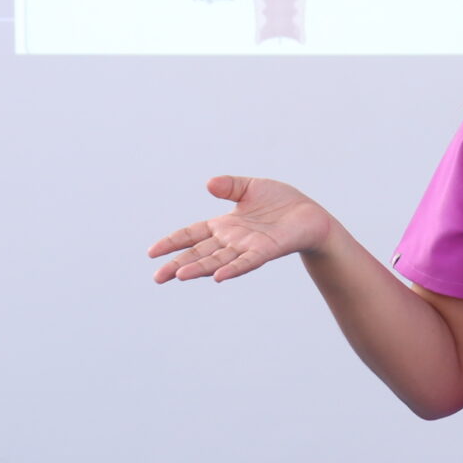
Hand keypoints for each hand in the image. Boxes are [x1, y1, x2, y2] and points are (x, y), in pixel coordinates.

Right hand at [148, 176, 334, 283]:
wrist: (310, 216)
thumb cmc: (280, 203)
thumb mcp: (251, 187)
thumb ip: (230, 186)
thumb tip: (209, 183)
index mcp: (224, 225)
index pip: (192, 235)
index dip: (172, 242)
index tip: (151, 253)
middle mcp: (232, 240)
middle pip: (199, 254)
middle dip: (178, 265)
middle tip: (157, 278)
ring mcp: (247, 247)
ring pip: (218, 260)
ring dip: (199, 269)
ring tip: (179, 276)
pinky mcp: (266, 250)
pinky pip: (247, 261)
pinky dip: (233, 268)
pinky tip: (219, 277)